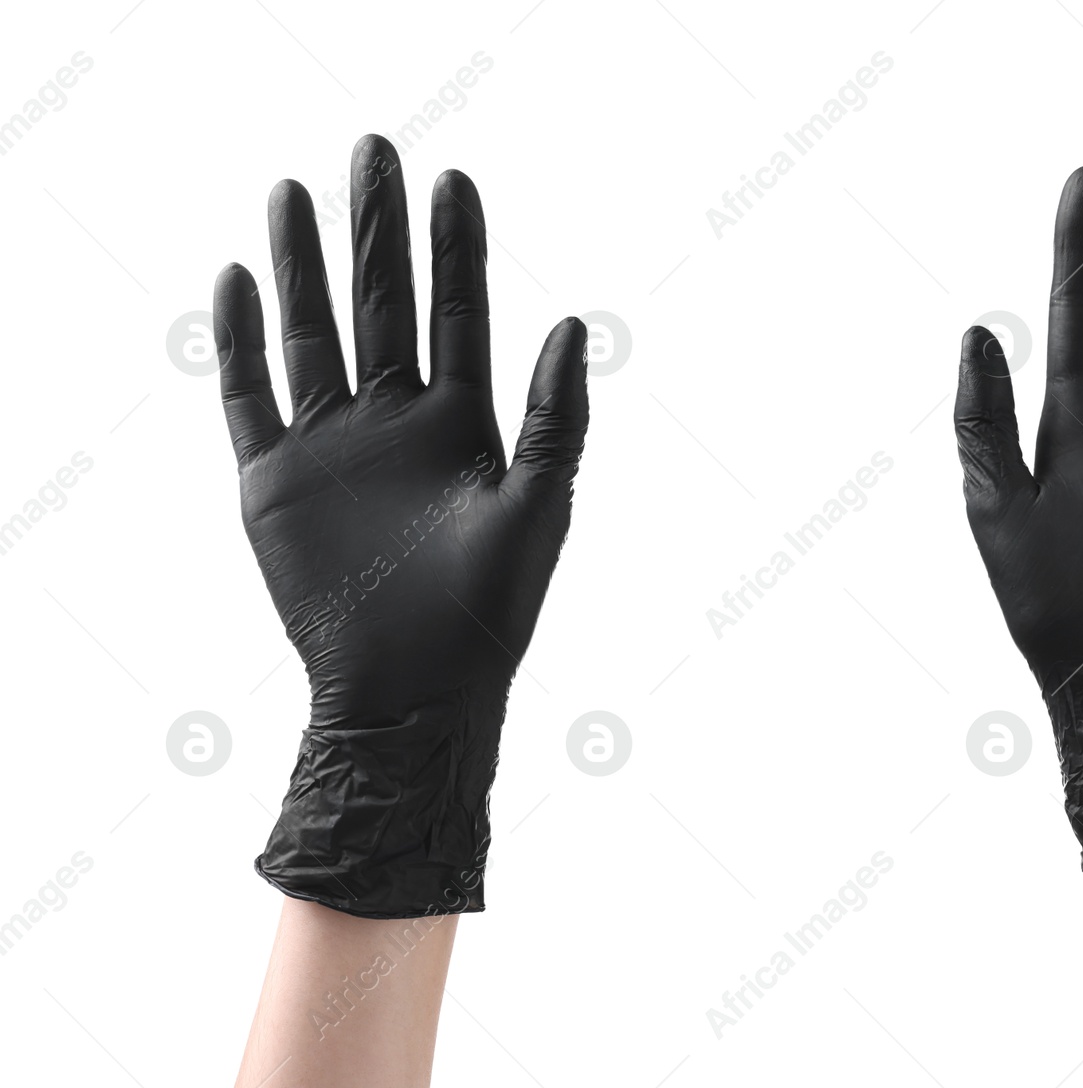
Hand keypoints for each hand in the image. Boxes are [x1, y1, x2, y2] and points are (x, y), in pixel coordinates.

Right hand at [213, 134, 587, 916]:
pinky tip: (238, 280)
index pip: (457, 313)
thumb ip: (559, 416)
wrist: (414, 691)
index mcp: (464, 423)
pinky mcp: (274, 481)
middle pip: (382, 305)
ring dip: (303, 264)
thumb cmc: (492, 612)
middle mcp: (396, 422)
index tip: (455, 179)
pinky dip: (239, 340)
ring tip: (293, 191)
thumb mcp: (541, 506)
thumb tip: (574, 321)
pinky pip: (249, 395)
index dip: (455, 249)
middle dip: (377, 230)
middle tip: (372, 150)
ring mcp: (332, 446)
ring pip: (312, 333)